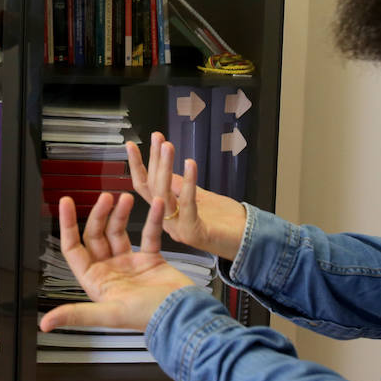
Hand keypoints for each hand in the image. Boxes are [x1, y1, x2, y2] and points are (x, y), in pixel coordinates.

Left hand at [38, 192, 195, 332]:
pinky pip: (148, 235)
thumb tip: (45, 324)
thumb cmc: (147, 317)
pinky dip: (152, 220)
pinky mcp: (150, 260)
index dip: (68, 225)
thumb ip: (77, 314)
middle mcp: (109, 271)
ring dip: (121, 214)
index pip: (74, 248)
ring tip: (125, 198)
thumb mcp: (109, 314)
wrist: (183, 316)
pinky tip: (155, 205)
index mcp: (95, 281)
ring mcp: (129, 264)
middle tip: (106, 197)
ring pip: (119, 232)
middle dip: (100, 214)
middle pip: (97, 235)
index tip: (66, 203)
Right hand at [128, 133, 245, 260]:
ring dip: (166, 167)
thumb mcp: (200, 197)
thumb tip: (166, 169)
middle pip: (152, 188)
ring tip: (168, 146)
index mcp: (166, 213)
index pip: (145, 186)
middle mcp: (167, 222)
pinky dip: (188, 182)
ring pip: (164, 195)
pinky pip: (187, 204)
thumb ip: (181, 186)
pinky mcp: (192, 233)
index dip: (137, 165)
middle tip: (157, 138)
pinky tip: (189, 164)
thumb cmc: (226, 222)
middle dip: (154, 160)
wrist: (249, 242)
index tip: (132, 145)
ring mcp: (178, 229)